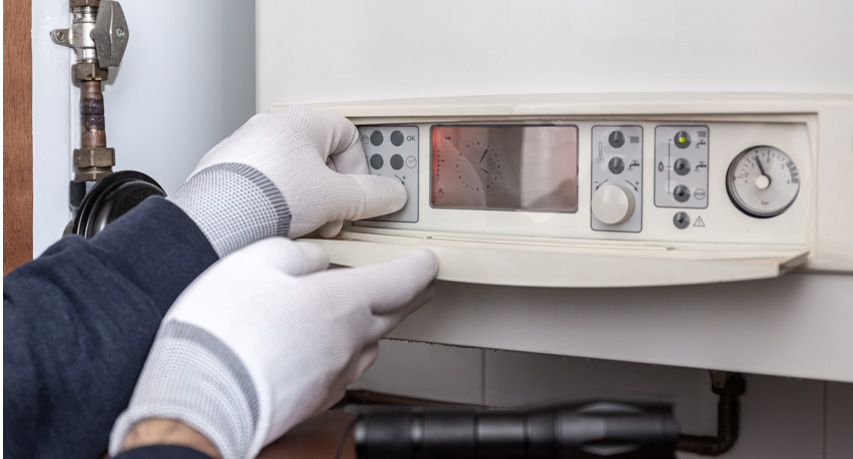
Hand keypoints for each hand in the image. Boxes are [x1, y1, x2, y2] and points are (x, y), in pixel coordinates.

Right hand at [109, 238, 437, 458]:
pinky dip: (344, 351)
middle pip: (395, 314)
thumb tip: (316, 257)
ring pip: (370, 344)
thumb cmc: (222, 333)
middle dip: (410, 295)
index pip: (401, 281)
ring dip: (375, 324)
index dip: (420, 267)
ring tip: (365, 310)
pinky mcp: (316, 400)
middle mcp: (349, 342)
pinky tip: (323, 346)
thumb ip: (297, 252)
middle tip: (419, 284)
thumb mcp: (256, 262)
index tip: (429, 261)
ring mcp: (335, 375)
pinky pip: (343, 369)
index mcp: (342, 302)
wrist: (202, 399)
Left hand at [170, 106, 406, 256]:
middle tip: (332, 217)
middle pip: (322, 160)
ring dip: (307, 203)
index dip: (360, 171)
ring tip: (303, 226)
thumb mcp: (336, 199)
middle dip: (332, 194)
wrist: (215, 221)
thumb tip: (391, 194)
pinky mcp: (226, 176)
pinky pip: (265, 189)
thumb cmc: (267, 198)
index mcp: (300, 121)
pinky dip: (277, 208)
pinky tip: (276, 228)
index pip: (350, 136)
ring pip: (294, 177)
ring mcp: (245, 151)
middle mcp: (270, 129)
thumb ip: (370, 195)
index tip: (358, 197)